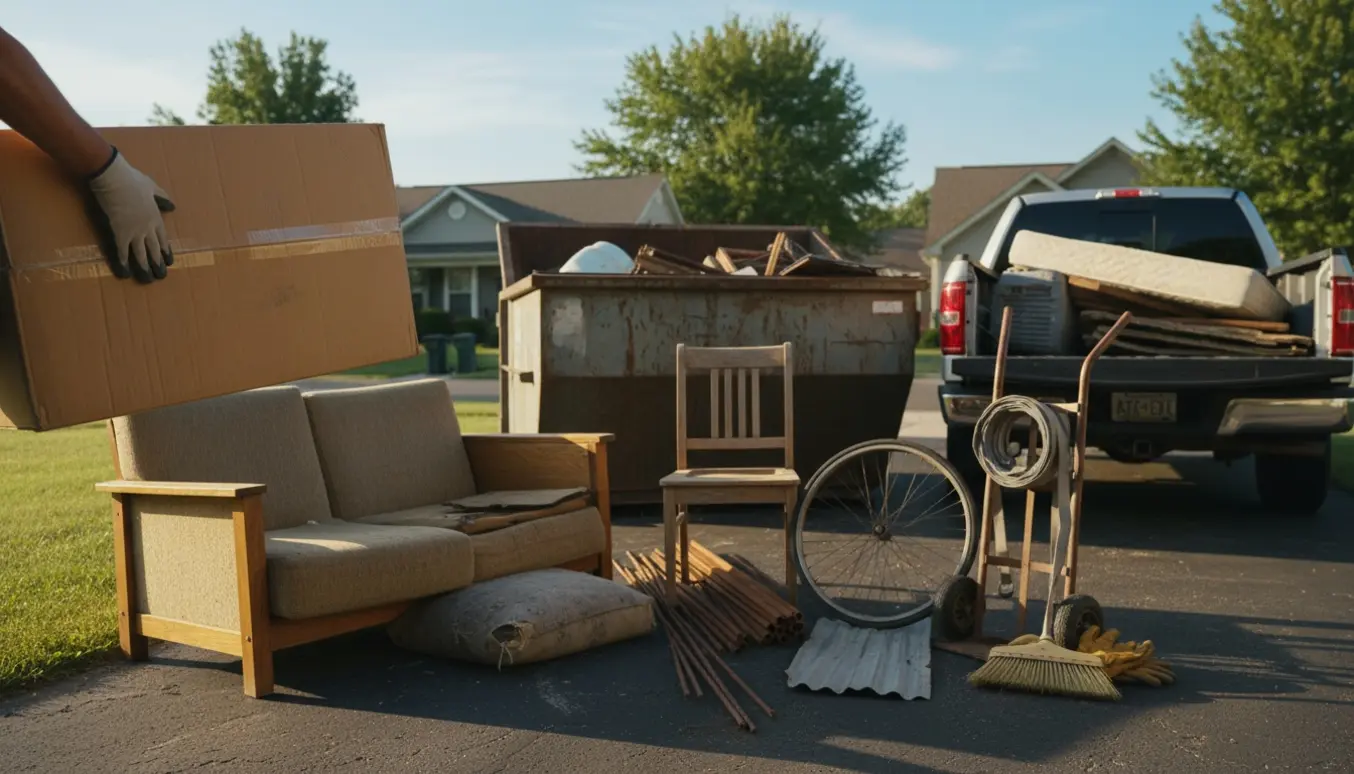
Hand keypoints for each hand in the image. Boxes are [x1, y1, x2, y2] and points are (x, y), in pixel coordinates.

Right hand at [88, 147, 175, 282]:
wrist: (114, 178)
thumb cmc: (132, 180)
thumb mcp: (152, 187)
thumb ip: (162, 197)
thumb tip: (173, 206)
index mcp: (156, 217)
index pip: (163, 238)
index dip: (166, 251)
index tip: (169, 261)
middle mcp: (147, 227)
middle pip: (154, 249)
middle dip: (158, 263)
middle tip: (161, 276)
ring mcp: (134, 231)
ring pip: (141, 253)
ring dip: (145, 267)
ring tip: (148, 279)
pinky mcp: (119, 232)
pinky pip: (122, 250)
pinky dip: (124, 261)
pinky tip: (125, 271)